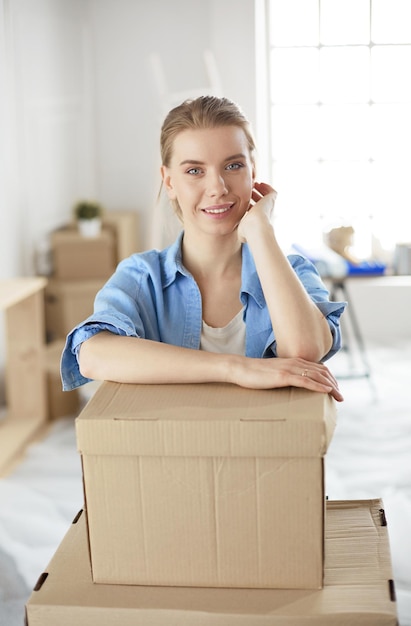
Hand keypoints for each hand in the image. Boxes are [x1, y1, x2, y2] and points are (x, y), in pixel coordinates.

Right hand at [228, 355, 343, 401]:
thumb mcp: (274, 373)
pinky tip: (326, 391)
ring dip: (330, 386)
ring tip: (338, 396)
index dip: (329, 378)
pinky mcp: (283, 376)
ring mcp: (290, 369)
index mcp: (293, 361)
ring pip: (317, 376)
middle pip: (322, 371)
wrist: (241, 368)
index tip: (335, 388)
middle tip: (340, 396)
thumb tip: (291, 385)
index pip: (318, 368)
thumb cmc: (255, 373)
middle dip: (334, 384)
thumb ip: (285, 376)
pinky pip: (306, 381)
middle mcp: (295, 363)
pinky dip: (318, 386)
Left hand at [237, 182, 277, 242]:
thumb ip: (239, 230)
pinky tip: (259, 184)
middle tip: (247, 190)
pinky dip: (266, 187)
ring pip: (266, 196)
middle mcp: (265, 213)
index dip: (248, 205)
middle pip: (260, 202)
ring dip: (260, 190)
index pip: (254, 211)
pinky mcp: (271, 200)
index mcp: (257, 220)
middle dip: (254, 196)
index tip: (242, 201)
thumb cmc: (248, 231)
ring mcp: (269, 206)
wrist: (256, 226)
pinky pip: (272, 192)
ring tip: (253, 184)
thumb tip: (237, 234)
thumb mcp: (240, 230)